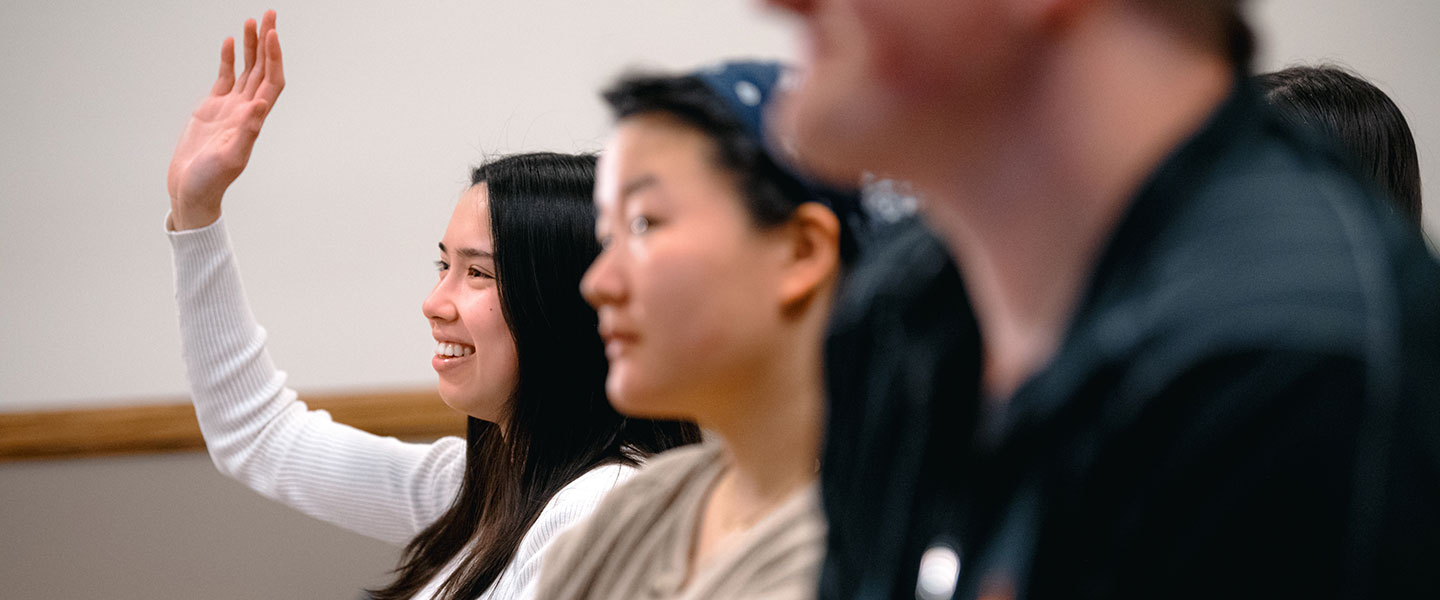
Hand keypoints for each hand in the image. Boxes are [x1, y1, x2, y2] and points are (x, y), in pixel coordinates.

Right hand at [167, 11, 284, 229]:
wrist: (191, 190)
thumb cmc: (211, 180)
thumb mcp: (231, 157)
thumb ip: (248, 131)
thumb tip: (262, 105)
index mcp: (255, 119)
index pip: (272, 80)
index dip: (274, 57)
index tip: (273, 33)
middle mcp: (247, 110)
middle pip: (263, 69)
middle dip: (268, 41)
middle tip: (270, 13)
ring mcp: (230, 108)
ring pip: (246, 70)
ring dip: (251, 46)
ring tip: (253, 21)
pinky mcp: (212, 108)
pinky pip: (226, 78)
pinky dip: (230, 60)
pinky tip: (231, 43)